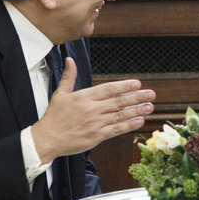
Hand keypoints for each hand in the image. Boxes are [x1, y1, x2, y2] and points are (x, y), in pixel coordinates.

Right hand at [31, 57, 155, 162]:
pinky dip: (128, 125)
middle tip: (151, 93)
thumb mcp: (60, 94)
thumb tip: (69, 60)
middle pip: (118, 101)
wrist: (47, 139)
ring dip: (137, 110)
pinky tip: (139, 120)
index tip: (137, 83)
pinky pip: (116, 129)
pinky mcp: (97, 136)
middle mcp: (91, 109)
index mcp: (84, 97)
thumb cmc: (54, 117)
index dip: (124, 86)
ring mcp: (95, 123)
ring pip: (120, 115)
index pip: (108, 89)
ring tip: (150, 106)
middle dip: (136, 97)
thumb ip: (68, 77)